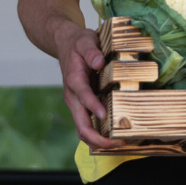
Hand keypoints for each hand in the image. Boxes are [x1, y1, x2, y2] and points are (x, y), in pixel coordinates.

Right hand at [51, 18, 106, 144]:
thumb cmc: (78, 43)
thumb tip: (99, 62)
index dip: (92, 107)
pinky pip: (88, 125)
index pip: (82, 96)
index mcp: (74, 80)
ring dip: (99, 140)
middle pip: (80, 124)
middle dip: (97, 138)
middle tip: (118, 143)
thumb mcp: (85, 40)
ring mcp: (77, 103)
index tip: (104, 115)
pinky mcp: (82, 106)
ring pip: (83, 129)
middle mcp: (73, 96)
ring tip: (120, 143)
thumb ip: (91, 51)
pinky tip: (115, 137)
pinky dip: (99, 134)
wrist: (65, 44)